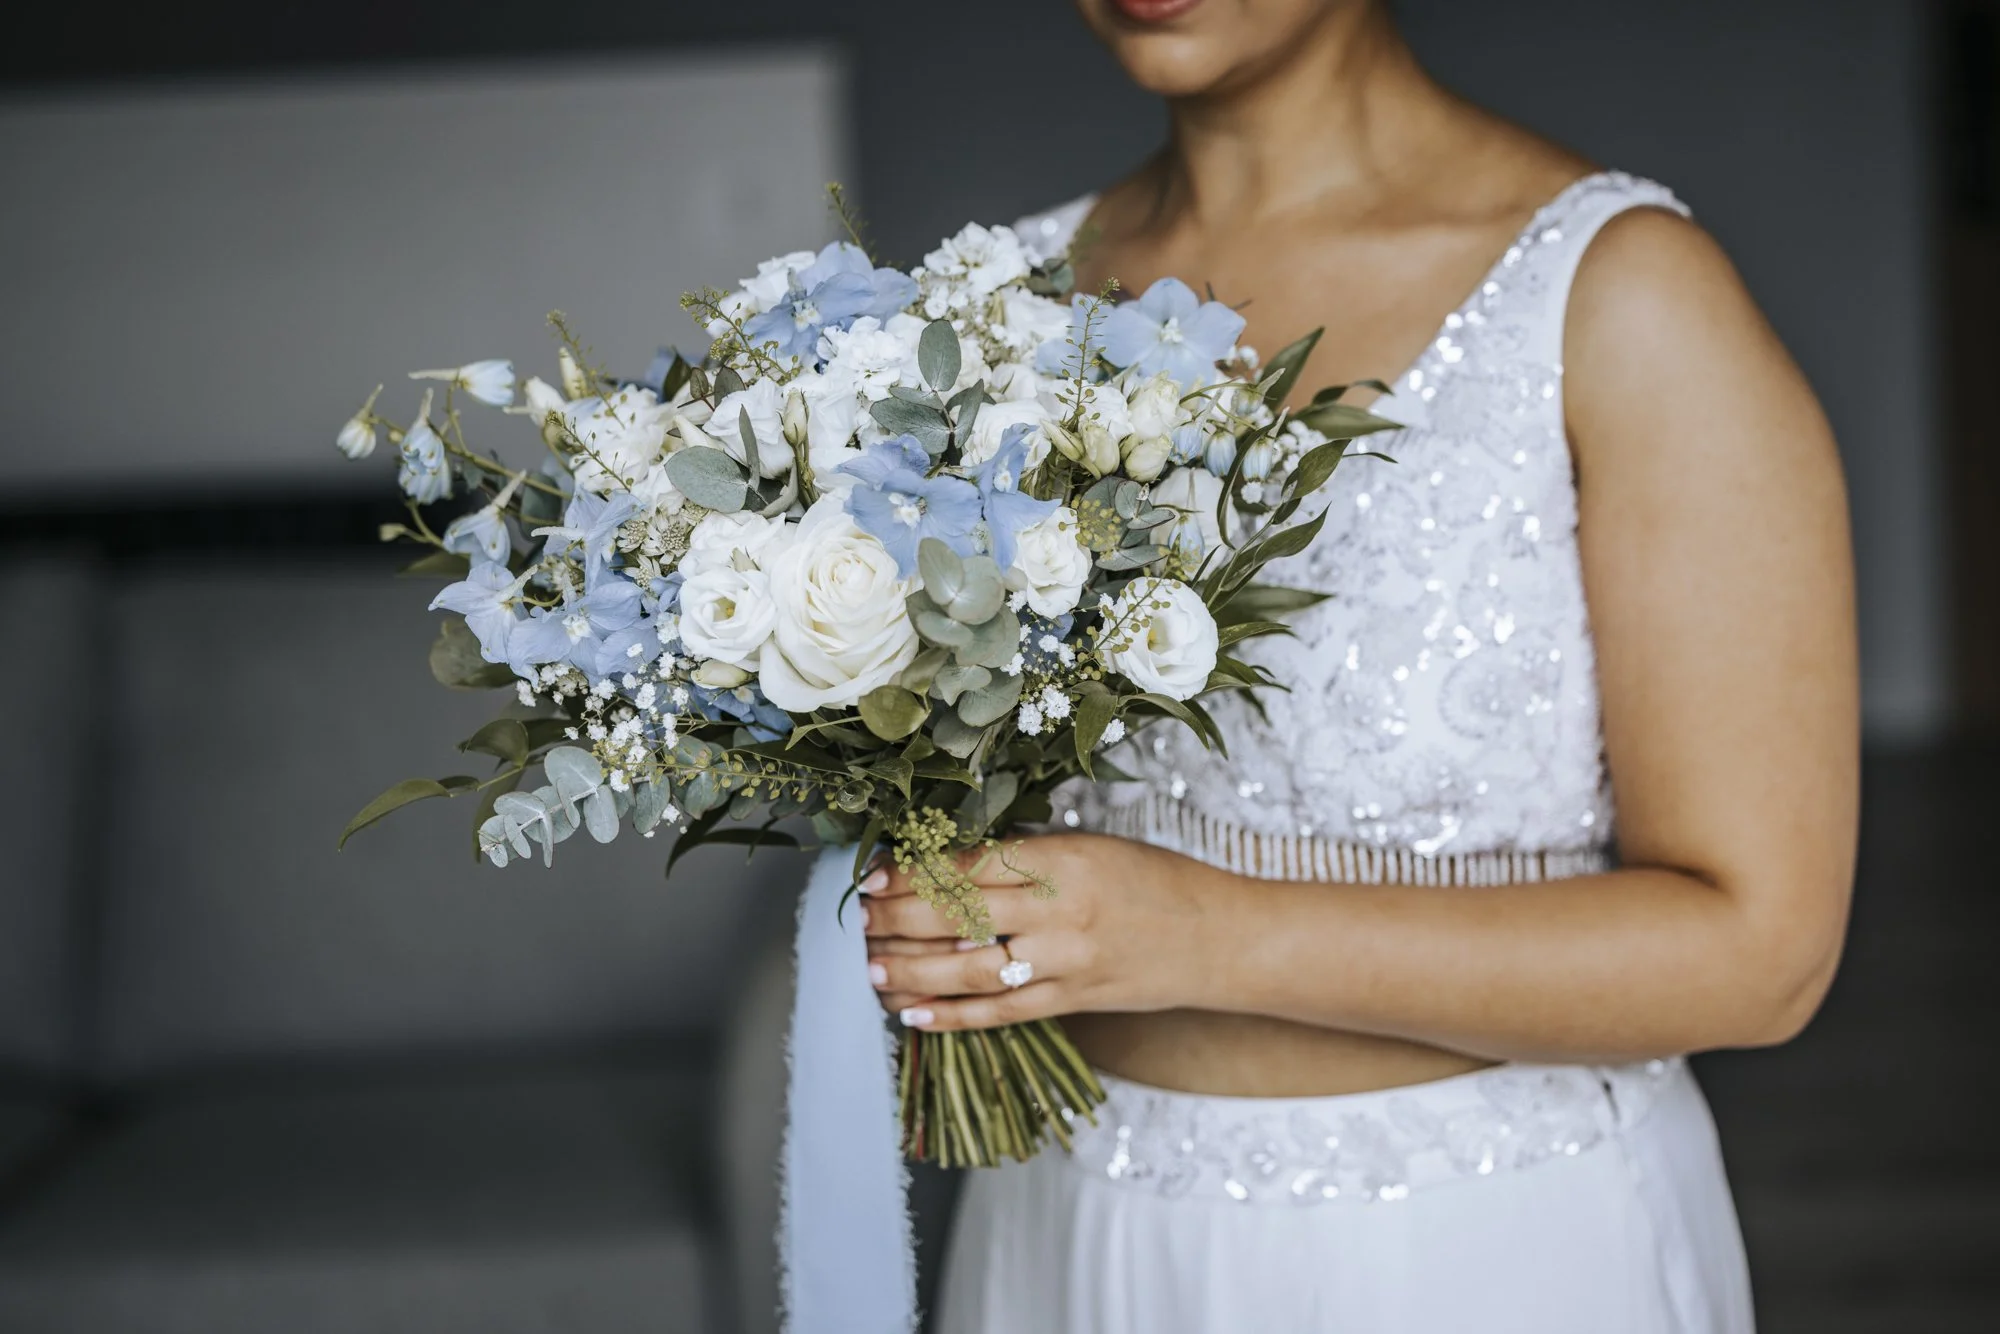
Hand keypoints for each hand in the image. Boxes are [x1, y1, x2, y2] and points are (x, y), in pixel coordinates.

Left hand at [860, 832, 1220, 1031]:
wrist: (1220, 939)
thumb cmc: (1156, 881)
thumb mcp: (1093, 845)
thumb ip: (1028, 854)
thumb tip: (949, 860)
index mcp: (1065, 860)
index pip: (973, 866)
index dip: (916, 872)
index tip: (875, 874)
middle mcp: (1062, 913)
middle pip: (961, 918)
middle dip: (901, 919)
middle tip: (863, 919)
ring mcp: (1067, 964)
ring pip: (973, 972)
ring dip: (915, 973)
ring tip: (873, 969)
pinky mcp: (1074, 1002)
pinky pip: (1003, 1014)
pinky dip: (954, 1017)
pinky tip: (913, 1015)